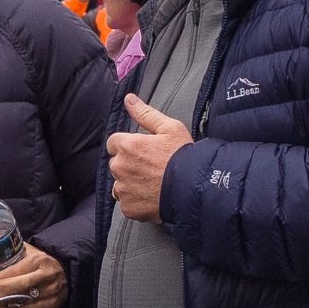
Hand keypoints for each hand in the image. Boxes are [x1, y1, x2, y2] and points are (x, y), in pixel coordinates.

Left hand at [0, 241, 68, 307]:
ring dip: (5, 305)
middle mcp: (46, 275)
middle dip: (2, 291)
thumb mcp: (31, 252)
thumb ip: (15, 252)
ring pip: (25, 300)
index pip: (18, 270)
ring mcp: (51, 291)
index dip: (2, 278)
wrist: (66, 272)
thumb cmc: (42, 262)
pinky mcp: (52, 303)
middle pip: (22, 285)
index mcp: (39, 260)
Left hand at [108, 96, 192, 222]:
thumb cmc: (184, 158)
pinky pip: (126, 202)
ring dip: (131, 183)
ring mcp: (123, 189)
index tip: (141, 151)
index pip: (113, 142)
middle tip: (151, 167)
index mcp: (128, 146)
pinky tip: (152, 196)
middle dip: (129, 164)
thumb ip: (145, 114)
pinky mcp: (128, 208)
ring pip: (120, 184)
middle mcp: (121, 167)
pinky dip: (136, 200)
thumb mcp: (170, 128)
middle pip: (116, 163)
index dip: (128, 145)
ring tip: (153, 183)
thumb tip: (129, 99)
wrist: (195, 189)